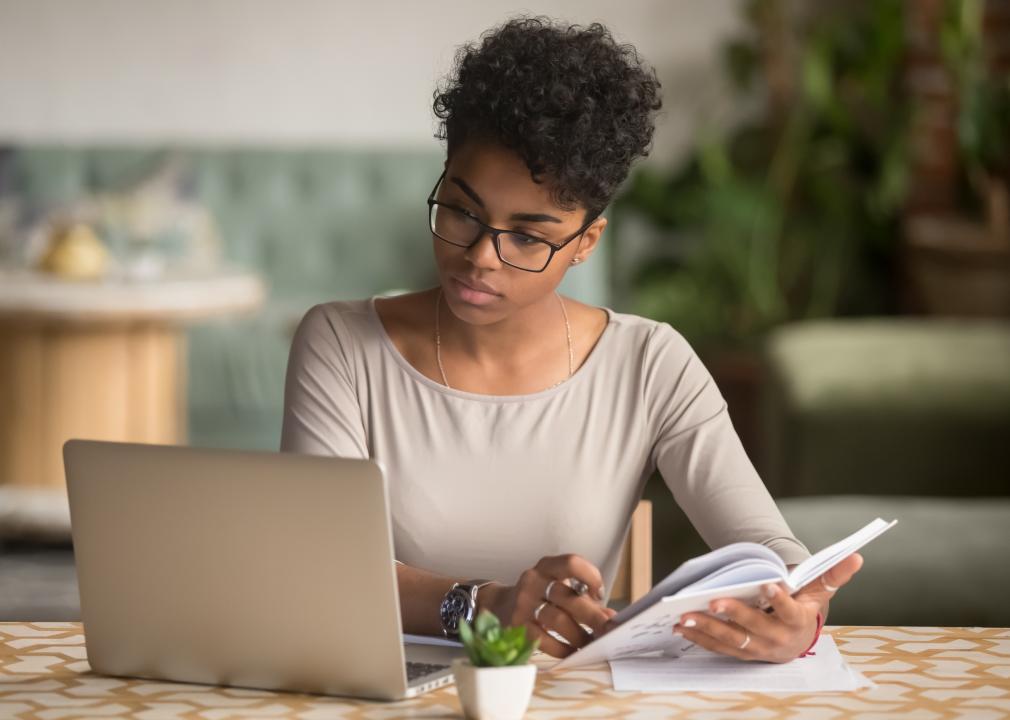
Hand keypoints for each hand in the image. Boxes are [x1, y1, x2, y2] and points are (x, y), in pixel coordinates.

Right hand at [480, 554, 616, 657]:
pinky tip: (572, 652)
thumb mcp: (557, 588)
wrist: (499, 605)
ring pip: (557, 620)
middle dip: (593, 616)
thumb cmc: (539, 596)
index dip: (590, 576)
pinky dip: (562, 648)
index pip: (571, 563)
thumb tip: (610, 617)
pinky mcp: (517, 626)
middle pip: (568, 596)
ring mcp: (523, 603)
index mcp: (546, 567)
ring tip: (591, 644)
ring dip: (579, 635)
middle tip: (609, 630)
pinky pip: (543, 640)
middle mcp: (533, 580)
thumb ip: (583, 598)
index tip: (599, 594)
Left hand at [672, 553, 863, 662]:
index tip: (768, 585)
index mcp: (798, 622)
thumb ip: (833, 574)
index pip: (790, 610)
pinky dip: (699, 638)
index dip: (780, 599)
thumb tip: (857, 555)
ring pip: (731, 640)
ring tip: (686, 616)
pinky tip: (681, 627)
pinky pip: (718, 648)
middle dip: (733, 615)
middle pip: (754, 627)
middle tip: (713, 601)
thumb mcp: (819, 591)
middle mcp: (778, 640)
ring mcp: (758, 649)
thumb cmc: (806, 608)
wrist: (797, 639)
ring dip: (707, 629)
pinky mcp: (741, 653)